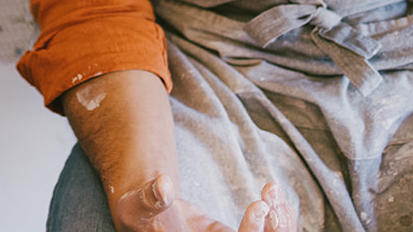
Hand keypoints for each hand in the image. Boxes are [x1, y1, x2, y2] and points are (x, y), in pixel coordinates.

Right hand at [112, 176, 293, 231]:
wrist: (145, 214)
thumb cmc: (138, 214)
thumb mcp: (137, 207)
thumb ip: (150, 199)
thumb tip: (163, 185)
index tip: (259, 207)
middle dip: (271, 229)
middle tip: (272, 197)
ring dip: (276, 222)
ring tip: (274, 192)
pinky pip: (259, 231)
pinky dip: (270, 216)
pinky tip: (272, 194)